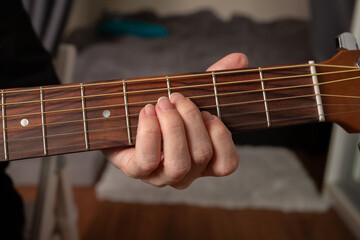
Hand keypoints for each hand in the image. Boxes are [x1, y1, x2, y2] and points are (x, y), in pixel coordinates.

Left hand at [104, 53, 247, 188]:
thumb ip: (215, 79)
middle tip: (177, 97)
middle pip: (202, 155)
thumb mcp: (190, 95)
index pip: (227, 165)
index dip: (221, 137)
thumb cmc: (161, 111)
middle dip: (191, 119)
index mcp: (203, 161)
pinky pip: (148, 159)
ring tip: (163, 102)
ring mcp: (161, 177)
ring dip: (173, 126)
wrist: (122, 117)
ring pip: (179, 163)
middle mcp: (186, 174)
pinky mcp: (137, 172)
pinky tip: (147, 111)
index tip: (209, 112)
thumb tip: (240, 58)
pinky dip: (150, 132)